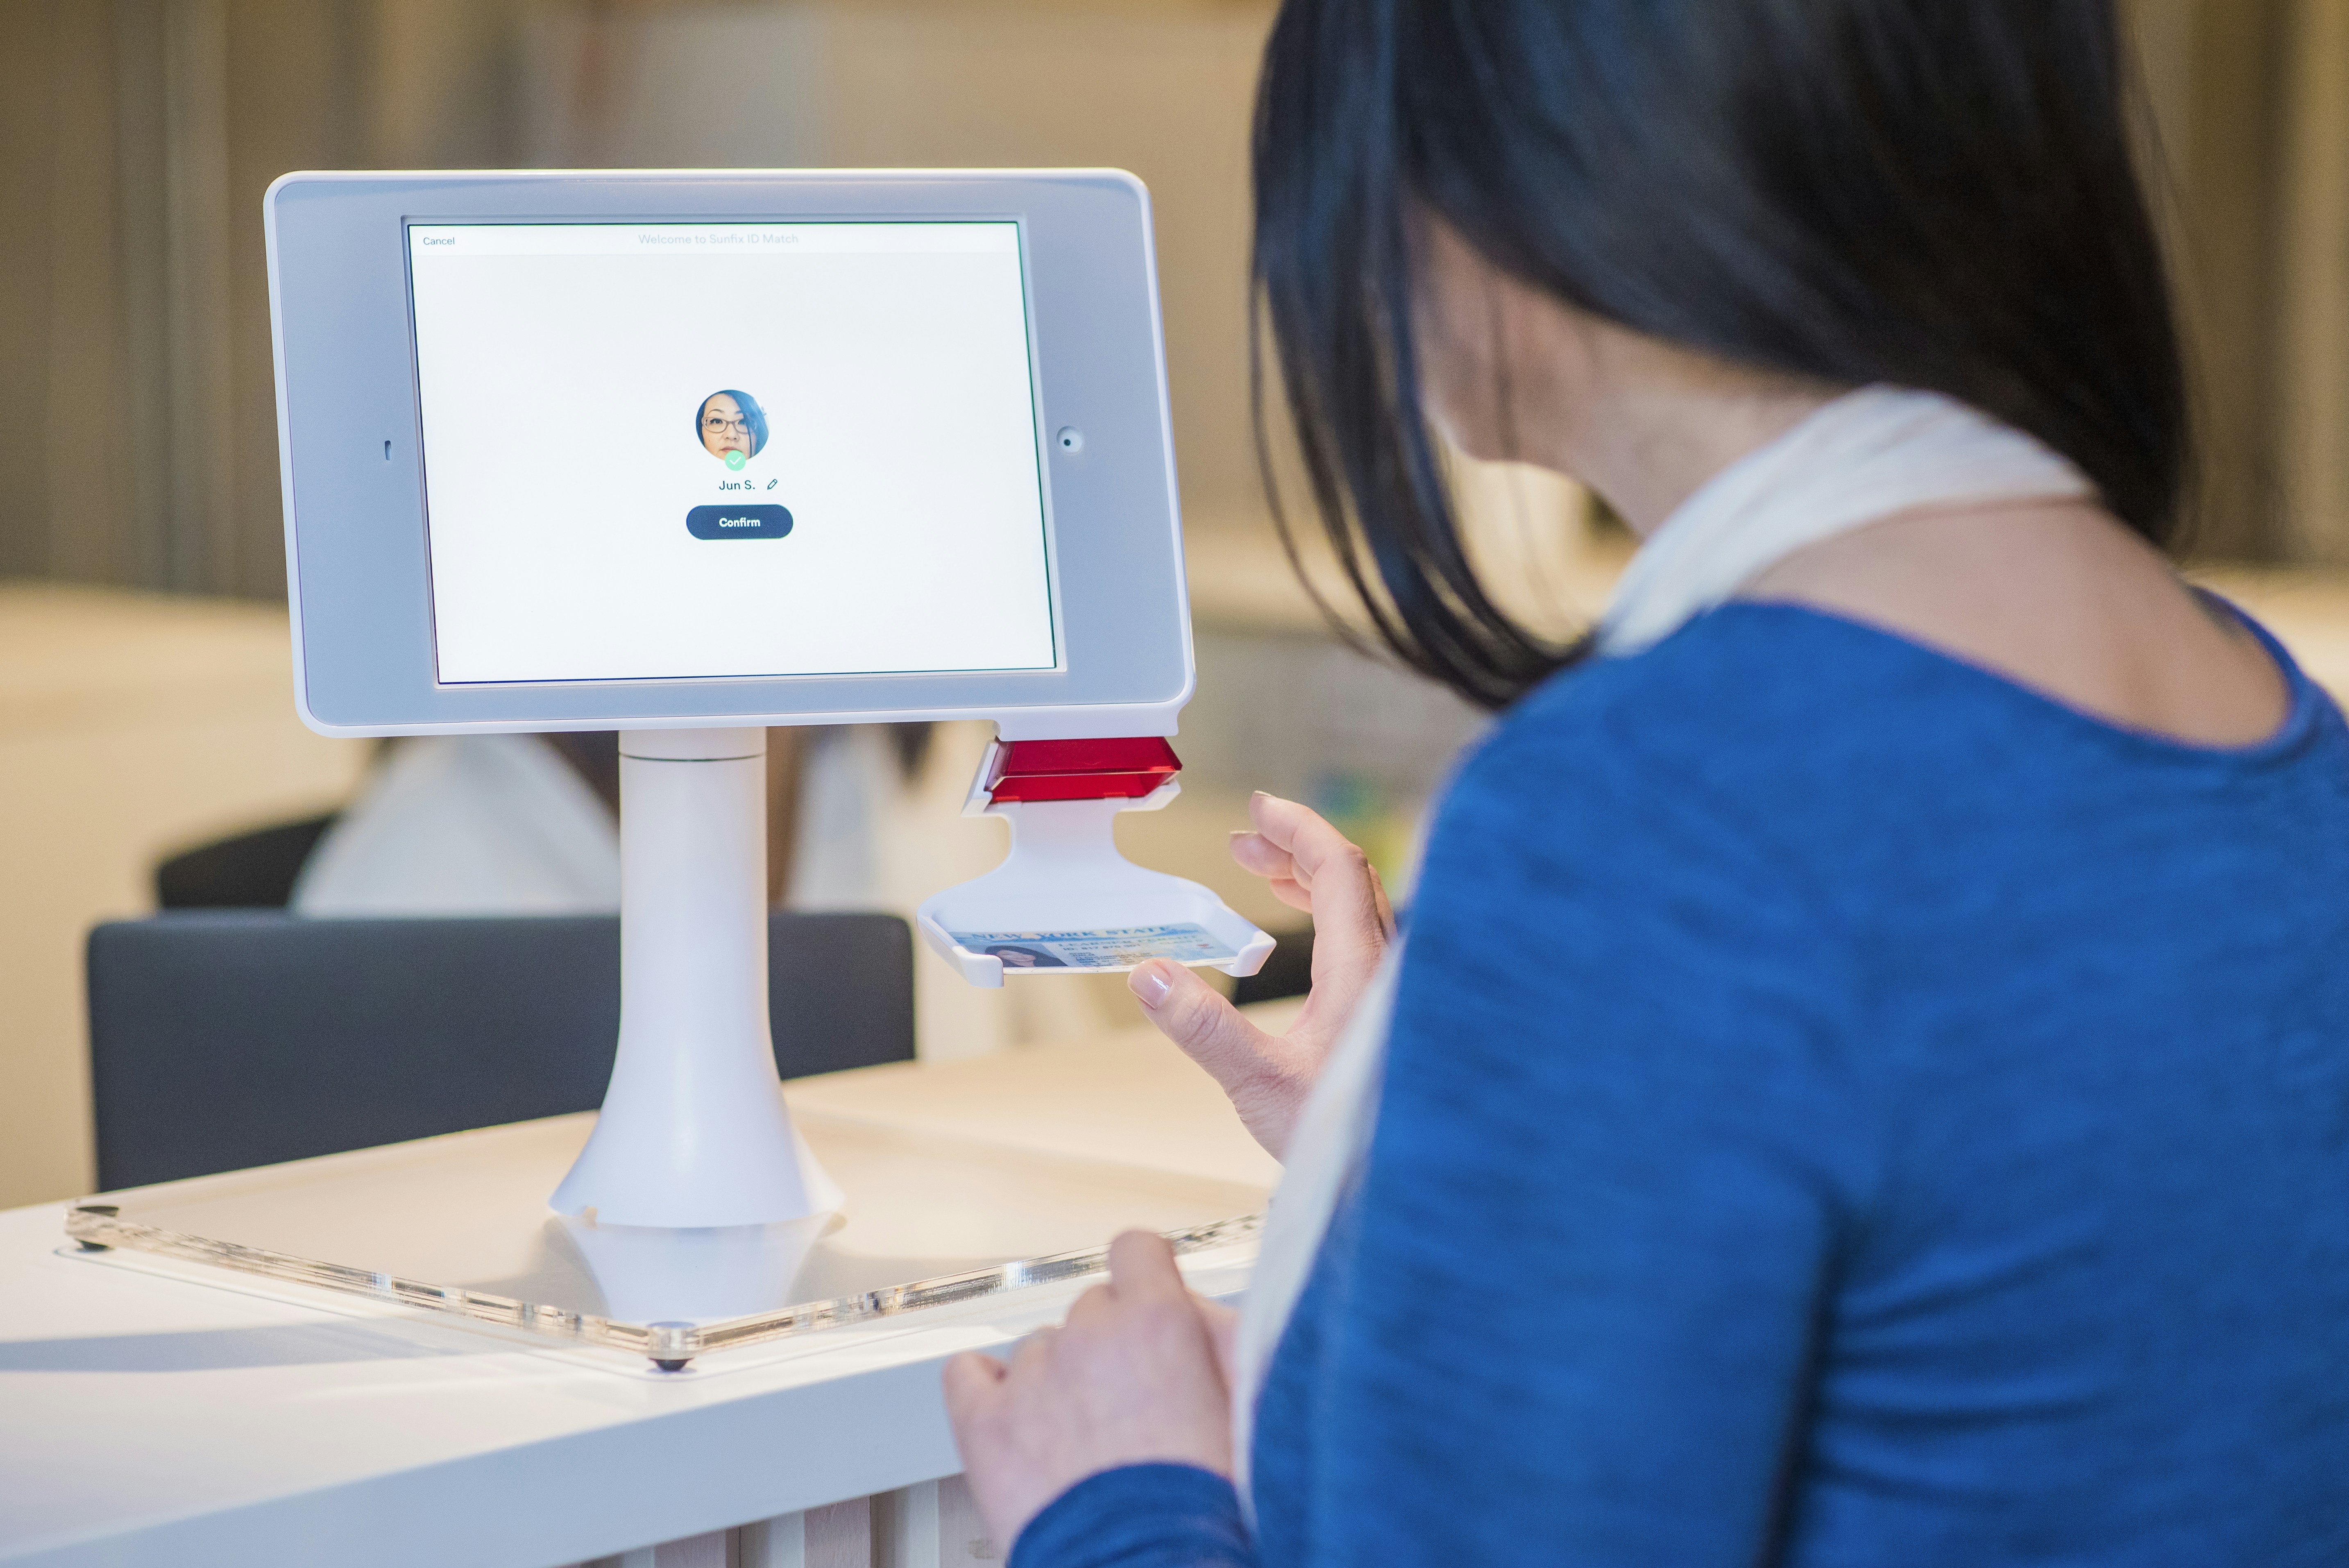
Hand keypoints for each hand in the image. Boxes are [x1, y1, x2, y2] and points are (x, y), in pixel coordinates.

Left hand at [944, 1232, 1238, 1549]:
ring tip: (1083, 1438)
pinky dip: (986, 1386)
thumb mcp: (1249, 1409)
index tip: (1146, 1299)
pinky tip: (1012, 1413)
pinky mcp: (986, 1425)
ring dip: (1058, 1379)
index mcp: (1157, 1324)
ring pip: (1038, 1347)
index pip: (1136, 1250)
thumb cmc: (1207, 1510)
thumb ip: (1227, 1343)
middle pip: (1091, 1307)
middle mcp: (1090, 1338)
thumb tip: (1201, 1312)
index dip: (1144, 1275)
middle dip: (1110, 1345)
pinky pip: (967, 1373)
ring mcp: (1030, 1380)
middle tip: (1131, 1401)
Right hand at [1128, 792, 1393, 1156]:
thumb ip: (1203, 1027)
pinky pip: (1360, 941)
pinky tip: (1296, 936)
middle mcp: (1385, 970)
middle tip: (1243, 841)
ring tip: (1259, 872)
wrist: (1408, 1185)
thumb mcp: (1258, 1081)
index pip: (1336, 867)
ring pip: (1357, 910)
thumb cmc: (1345, 1138)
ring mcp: (1390, 991)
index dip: (1297, 827)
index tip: (1259, 806)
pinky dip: (1324, 916)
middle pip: (1349, 880)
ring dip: (1308, 882)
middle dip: (1293, 850)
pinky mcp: (1386, 1015)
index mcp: (1361, 969)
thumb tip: (1150, 974)